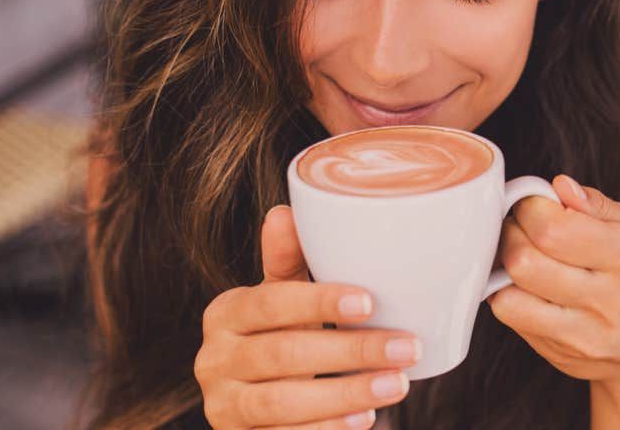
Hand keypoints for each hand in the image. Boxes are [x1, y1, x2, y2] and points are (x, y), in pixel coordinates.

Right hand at [193, 206, 419, 429]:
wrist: (258, 407)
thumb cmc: (281, 337)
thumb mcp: (283, 299)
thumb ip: (288, 262)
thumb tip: (284, 211)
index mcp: (225, 313)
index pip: (270, 302)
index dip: (319, 302)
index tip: (369, 302)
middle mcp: (213, 359)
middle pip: (283, 354)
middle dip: (350, 351)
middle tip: (407, 348)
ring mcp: (222, 406)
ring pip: (282, 402)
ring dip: (345, 393)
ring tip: (396, 385)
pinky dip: (326, 429)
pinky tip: (364, 418)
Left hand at [487, 175, 619, 394]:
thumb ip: (596, 205)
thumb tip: (559, 186)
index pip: (555, 228)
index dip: (531, 208)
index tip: (534, 204)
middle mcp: (610, 297)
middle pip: (525, 260)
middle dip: (511, 232)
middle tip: (522, 227)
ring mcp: (583, 332)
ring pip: (509, 292)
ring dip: (504, 265)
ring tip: (522, 254)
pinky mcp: (559, 353)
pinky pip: (510, 315)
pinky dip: (506, 293)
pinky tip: (524, 285)